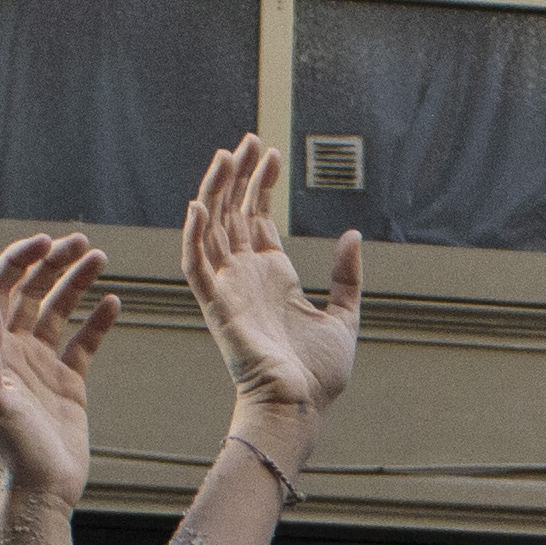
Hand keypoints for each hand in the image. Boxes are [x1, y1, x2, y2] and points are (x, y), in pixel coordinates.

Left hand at [0, 232, 113, 507]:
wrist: (39, 493)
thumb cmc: (9, 453)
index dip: (17, 261)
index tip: (45, 243)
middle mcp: (13, 353)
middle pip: (30, 293)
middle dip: (52, 263)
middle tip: (80, 242)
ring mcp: (41, 367)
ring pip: (59, 312)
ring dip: (75, 282)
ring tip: (99, 259)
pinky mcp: (68, 384)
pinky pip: (83, 343)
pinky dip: (98, 321)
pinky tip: (113, 301)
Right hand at [181, 135, 360, 427]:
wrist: (301, 405)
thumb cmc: (319, 374)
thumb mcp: (345, 316)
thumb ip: (346, 277)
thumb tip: (352, 236)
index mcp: (272, 276)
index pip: (256, 217)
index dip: (260, 183)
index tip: (270, 151)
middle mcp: (246, 276)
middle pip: (233, 212)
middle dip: (239, 175)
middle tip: (249, 139)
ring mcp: (229, 288)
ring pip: (212, 228)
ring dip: (217, 191)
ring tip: (229, 155)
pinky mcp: (217, 305)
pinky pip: (196, 265)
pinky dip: (194, 235)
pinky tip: (199, 205)